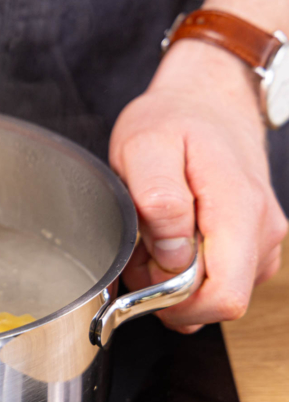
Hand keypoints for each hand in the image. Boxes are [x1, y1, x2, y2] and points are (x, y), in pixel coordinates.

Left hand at [109, 40, 286, 332]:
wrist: (205, 99)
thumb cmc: (173, 120)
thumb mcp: (146, 146)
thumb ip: (159, 200)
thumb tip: (173, 255)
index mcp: (238, 210)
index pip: (223, 296)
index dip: (176, 302)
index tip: (143, 275)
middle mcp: (262, 232)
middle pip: (219, 302)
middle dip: (169, 292)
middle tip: (140, 251)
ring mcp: (262, 240)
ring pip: (217, 292)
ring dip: (175, 280)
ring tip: (153, 235)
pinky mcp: (253, 244)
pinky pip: (220, 277)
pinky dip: (187, 269)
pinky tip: (169, 238)